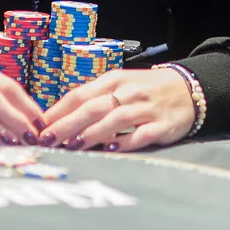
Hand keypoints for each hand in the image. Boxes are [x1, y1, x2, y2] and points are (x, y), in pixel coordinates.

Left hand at [39, 68, 194, 151]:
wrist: (189, 90)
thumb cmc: (147, 90)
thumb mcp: (120, 86)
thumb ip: (94, 99)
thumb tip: (60, 119)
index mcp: (114, 80)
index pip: (80, 94)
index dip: (58, 111)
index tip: (39, 126)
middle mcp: (128, 91)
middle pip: (92, 107)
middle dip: (67, 124)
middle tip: (48, 139)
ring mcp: (146, 108)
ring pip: (114, 120)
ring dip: (91, 134)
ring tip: (73, 146)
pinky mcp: (161, 125)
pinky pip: (140, 135)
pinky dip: (124, 142)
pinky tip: (110, 150)